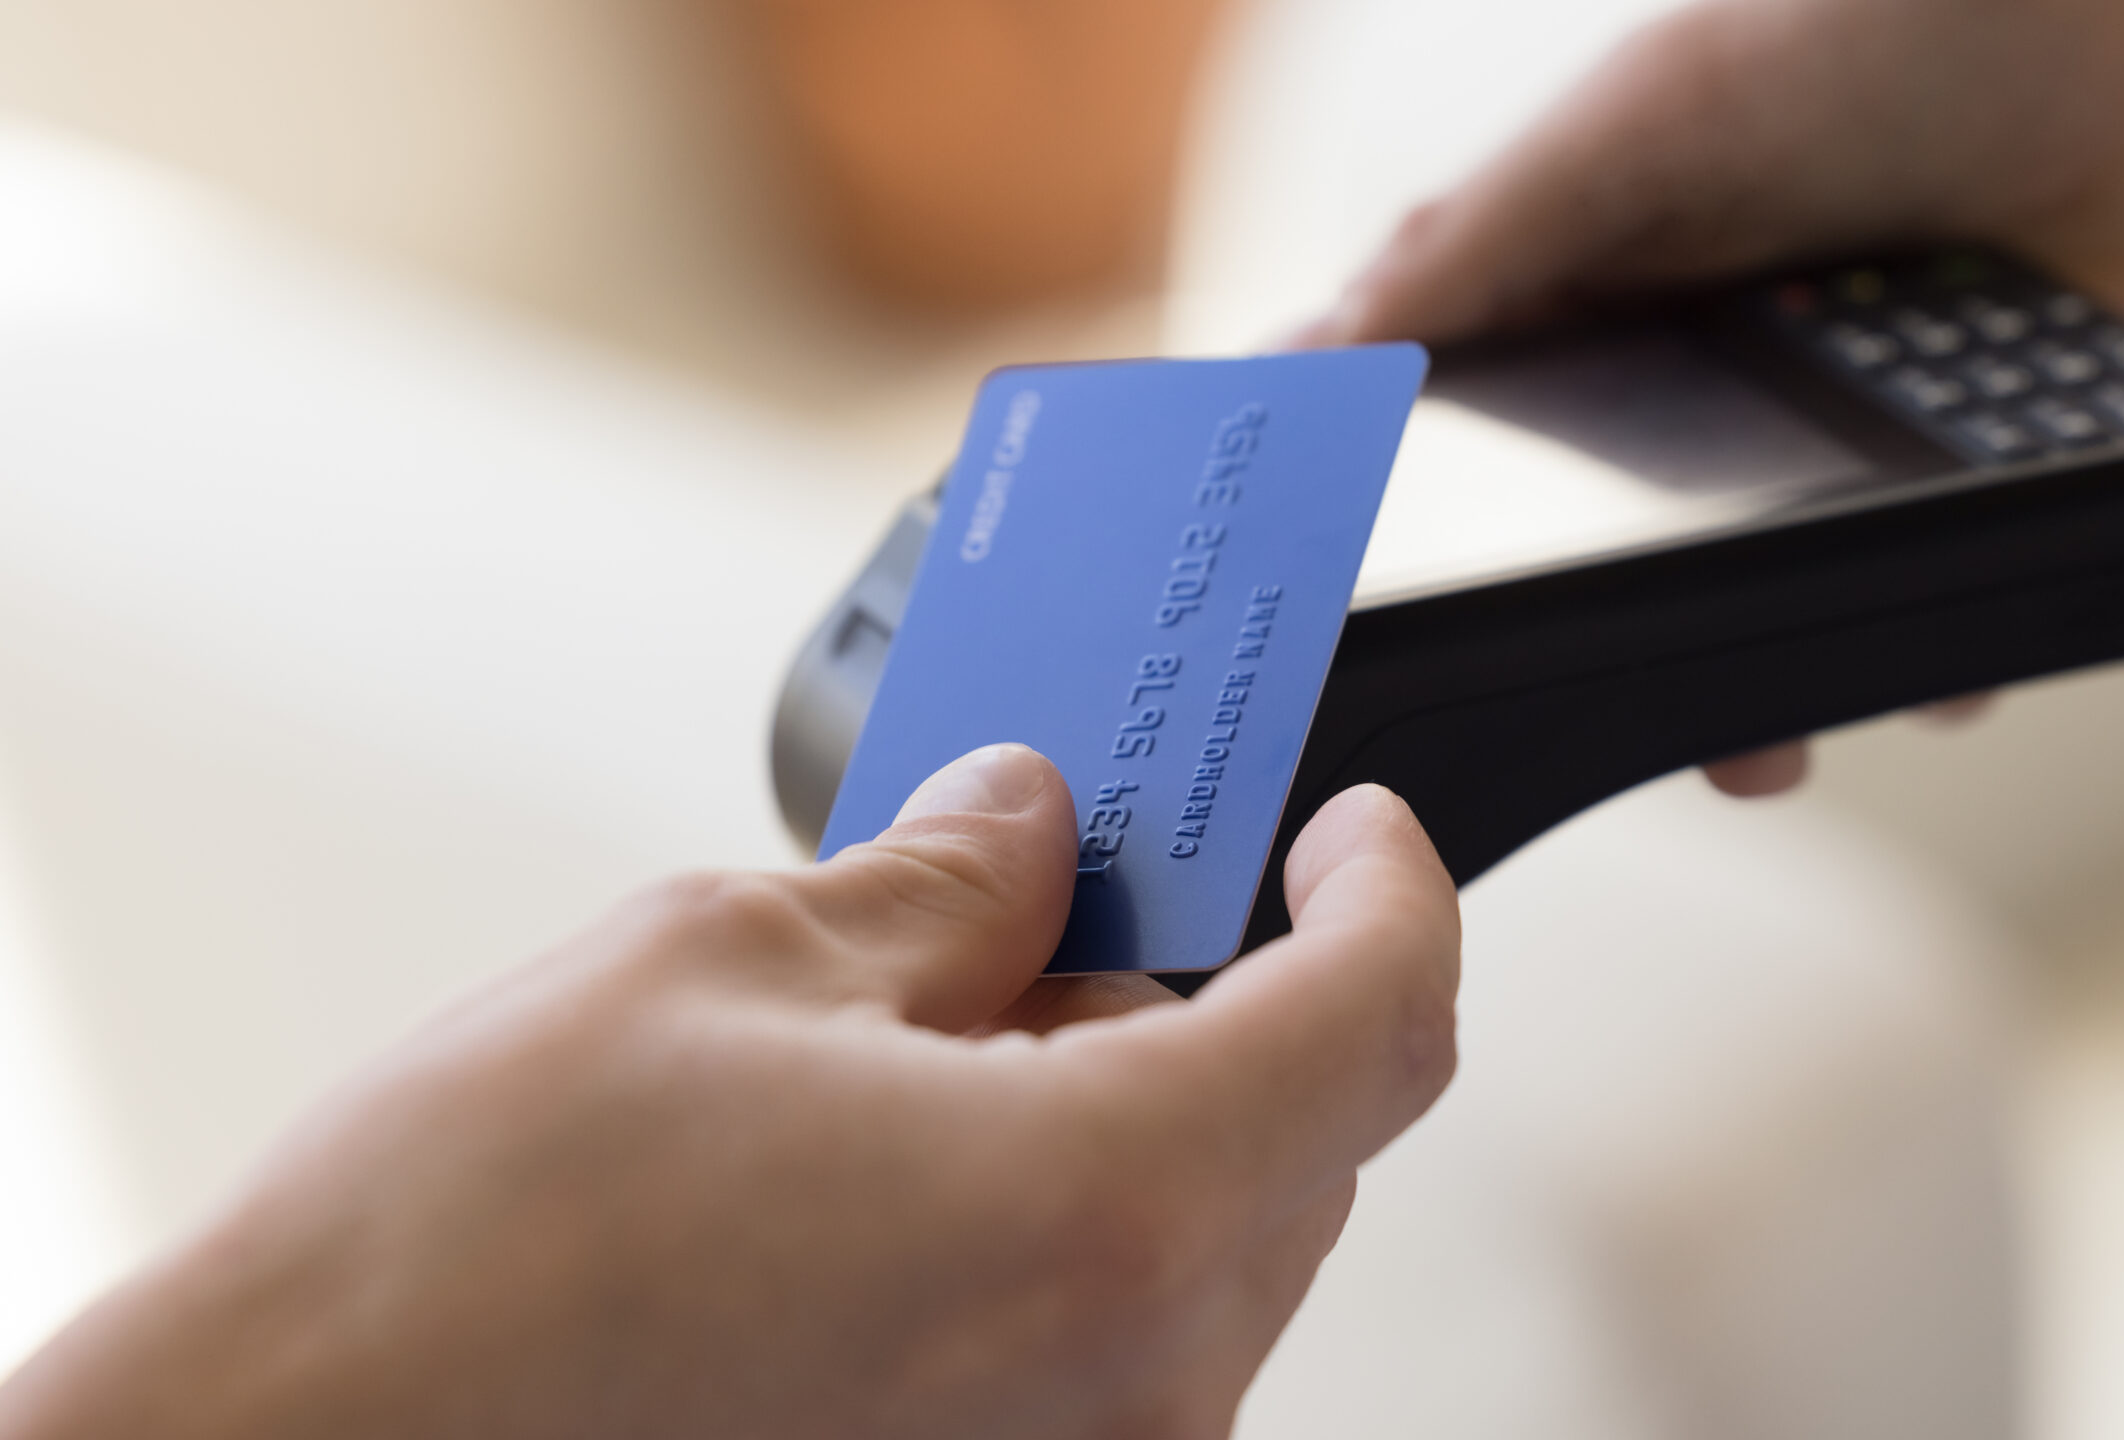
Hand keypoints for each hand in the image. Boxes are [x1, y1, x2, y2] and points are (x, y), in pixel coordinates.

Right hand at [0, 745, 1460, 1439]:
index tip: (1350, 834)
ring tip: (918, 1051)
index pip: (1378, 1023)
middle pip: (1298, 1137)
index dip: (1386, 894)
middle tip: (1060, 905)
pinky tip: (899, 1181)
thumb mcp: (723, 964)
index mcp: (1102, 1213)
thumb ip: (939, 887)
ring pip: (1204, 1242)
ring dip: (1120, 1116)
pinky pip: (1113, 1342)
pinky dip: (1061, 1231)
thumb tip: (1028, 825)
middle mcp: (1131, 1388)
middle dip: (1207, 996)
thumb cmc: (464, 1266)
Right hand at [1301, 0, 2123, 794]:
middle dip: (1594, 662)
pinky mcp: (1962, 481)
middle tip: (1576, 735)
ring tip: (1761, 747)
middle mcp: (1693, 390)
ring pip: (1756, 616)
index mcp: (1589, 299)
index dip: (1412, 542)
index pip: (1466, 445)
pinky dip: (1927, 658)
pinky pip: (1923, 609)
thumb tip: (1312, 356)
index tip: (1364, 640)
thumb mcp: (1641, 121)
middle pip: (1606, 568)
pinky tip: (1930, 674)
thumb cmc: (1874, 31)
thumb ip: (1482, 237)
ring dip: (1755, 700)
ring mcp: (1827, 442)